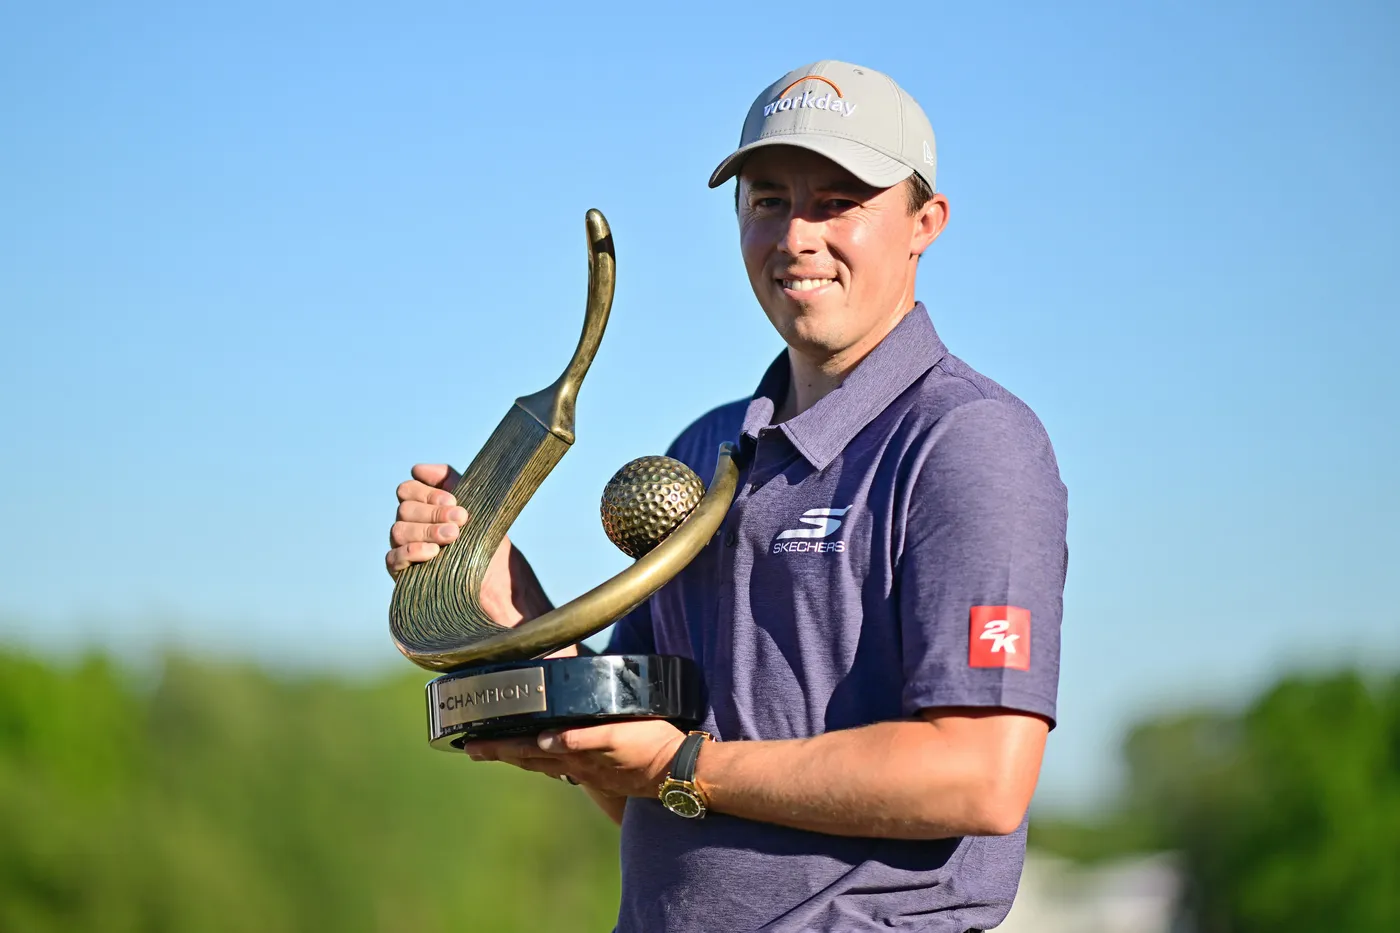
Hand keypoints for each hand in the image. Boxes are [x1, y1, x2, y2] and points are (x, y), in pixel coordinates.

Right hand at [385, 463, 526, 625]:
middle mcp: (410, 526)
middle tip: (462, 520)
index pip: (408, 490)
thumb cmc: (486, 541)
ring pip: (398, 530)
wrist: (497, 582)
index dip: (428, 493)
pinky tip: (433, 553)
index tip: (455, 501)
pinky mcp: (402, 574)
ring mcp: (403, 549)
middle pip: (404, 509)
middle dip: (434, 513)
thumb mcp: (475, 505)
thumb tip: (417, 469)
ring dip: (427, 530)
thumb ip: (451, 480)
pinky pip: (393, 558)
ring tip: (453, 536)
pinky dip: (411, 551)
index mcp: (423, 508)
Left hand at [463, 720, 686, 797]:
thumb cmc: (649, 748)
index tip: (470, 743)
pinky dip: (548, 757)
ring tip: (498, 751)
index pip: (526, 747)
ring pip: (543, 762)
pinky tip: (546, 752)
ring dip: (518, 755)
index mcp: (572, 753)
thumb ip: (580, 739)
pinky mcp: (599, 770)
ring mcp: (586, 769)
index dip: (498, 744)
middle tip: (472, 748)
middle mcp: (574, 763)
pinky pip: (565, 764)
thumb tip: (544, 739)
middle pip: (528, 756)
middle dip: (499, 751)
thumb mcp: (616, 737)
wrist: (676, 772)